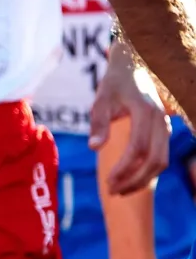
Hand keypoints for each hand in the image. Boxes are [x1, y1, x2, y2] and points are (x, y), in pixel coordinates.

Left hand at [92, 42, 169, 193]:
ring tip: (119, 190)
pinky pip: (160, 157)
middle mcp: (161, 121)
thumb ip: (98, 122)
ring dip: (142, 179)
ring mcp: (165, 127)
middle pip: (155, 160)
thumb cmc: (114, 83)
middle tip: (112, 190)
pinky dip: (146, 172)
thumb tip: (94, 147)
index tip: (108, 180)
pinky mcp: (164, 132)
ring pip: (161, 162)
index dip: (125, 168)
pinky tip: (129, 179)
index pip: (138, 148)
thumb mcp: (101, 98)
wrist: (134, 67)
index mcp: (145, 111)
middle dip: (134, 180)